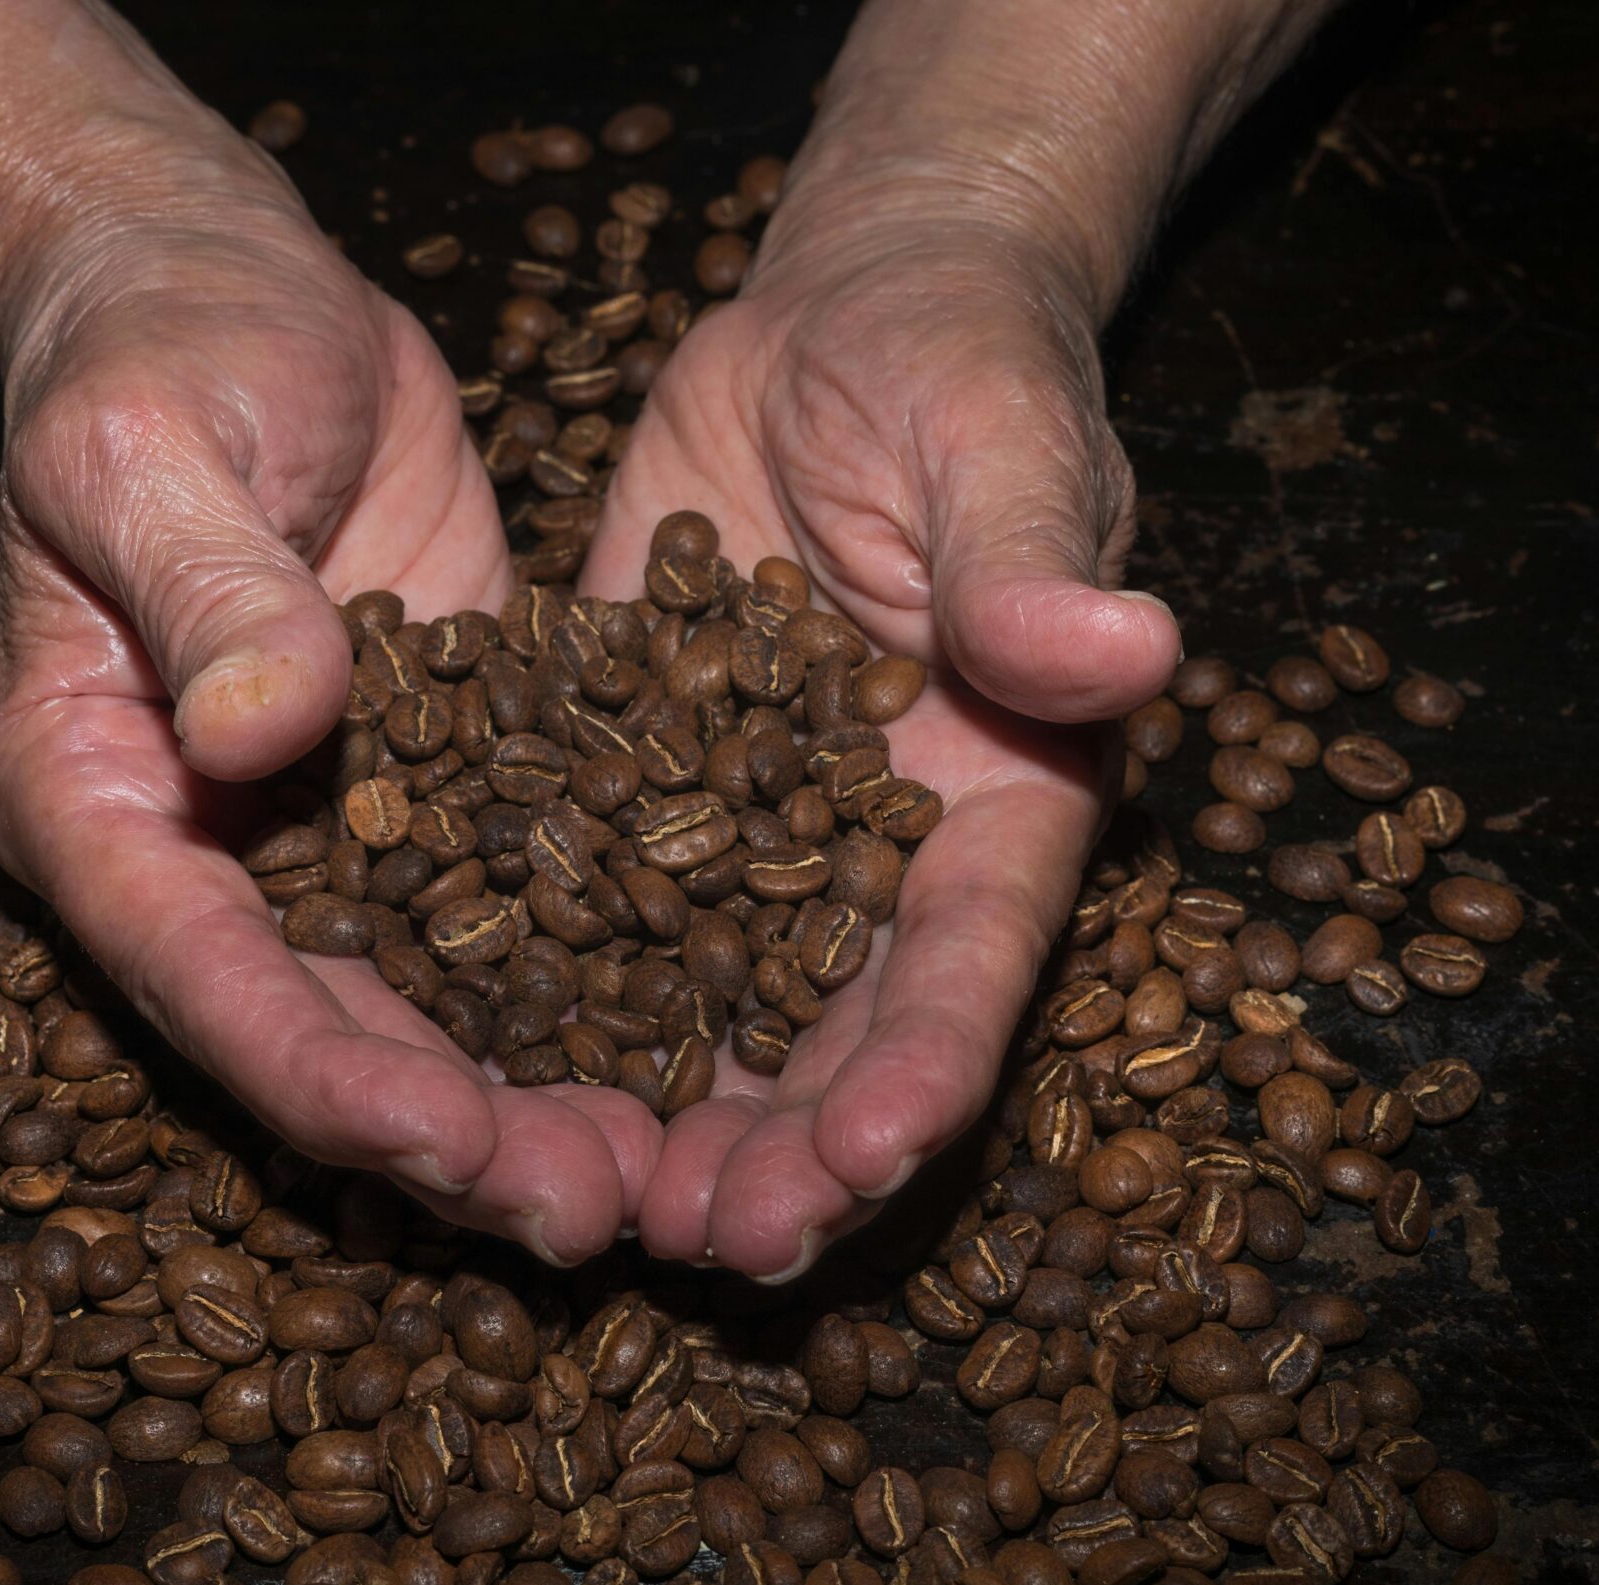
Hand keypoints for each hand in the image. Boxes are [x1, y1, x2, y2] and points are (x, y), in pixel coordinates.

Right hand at [0, 163, 658, 1262]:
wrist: (223, 290)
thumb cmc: (157, 346)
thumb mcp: (153, 444)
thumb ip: (205, 587)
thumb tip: (258, 734)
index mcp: (83, 794)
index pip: (196, 970)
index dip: (319, 1067)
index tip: (446, 1135)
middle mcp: (191, 854)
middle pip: (316, 1035)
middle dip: (449, 1138)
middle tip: (592, 1211)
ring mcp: (308, 838)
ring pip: (419, 1010)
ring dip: (529, 1101)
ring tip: (660, 1179)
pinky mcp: (419, 793)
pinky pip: (499, 921)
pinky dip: (578, 993)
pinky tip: (691, 1049)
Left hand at [584, 203, 1180, 1279]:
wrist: (839, 329)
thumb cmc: (959, 368)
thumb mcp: (1001, 445)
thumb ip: (1034, 559)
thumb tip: (1126, 644)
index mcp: (998, 799)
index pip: (970, 962)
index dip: (923, 1067)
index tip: (867, 1154)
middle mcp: (876, 856)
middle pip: (834, 1037)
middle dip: (781, 1153)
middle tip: (709, 1242)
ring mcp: (752, 839)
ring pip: (706, 1012)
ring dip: (657, 1119)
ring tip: (590, 1207)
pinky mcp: (639, 792)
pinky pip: (586, 911)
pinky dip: (543, 998)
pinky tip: (472, 1072)